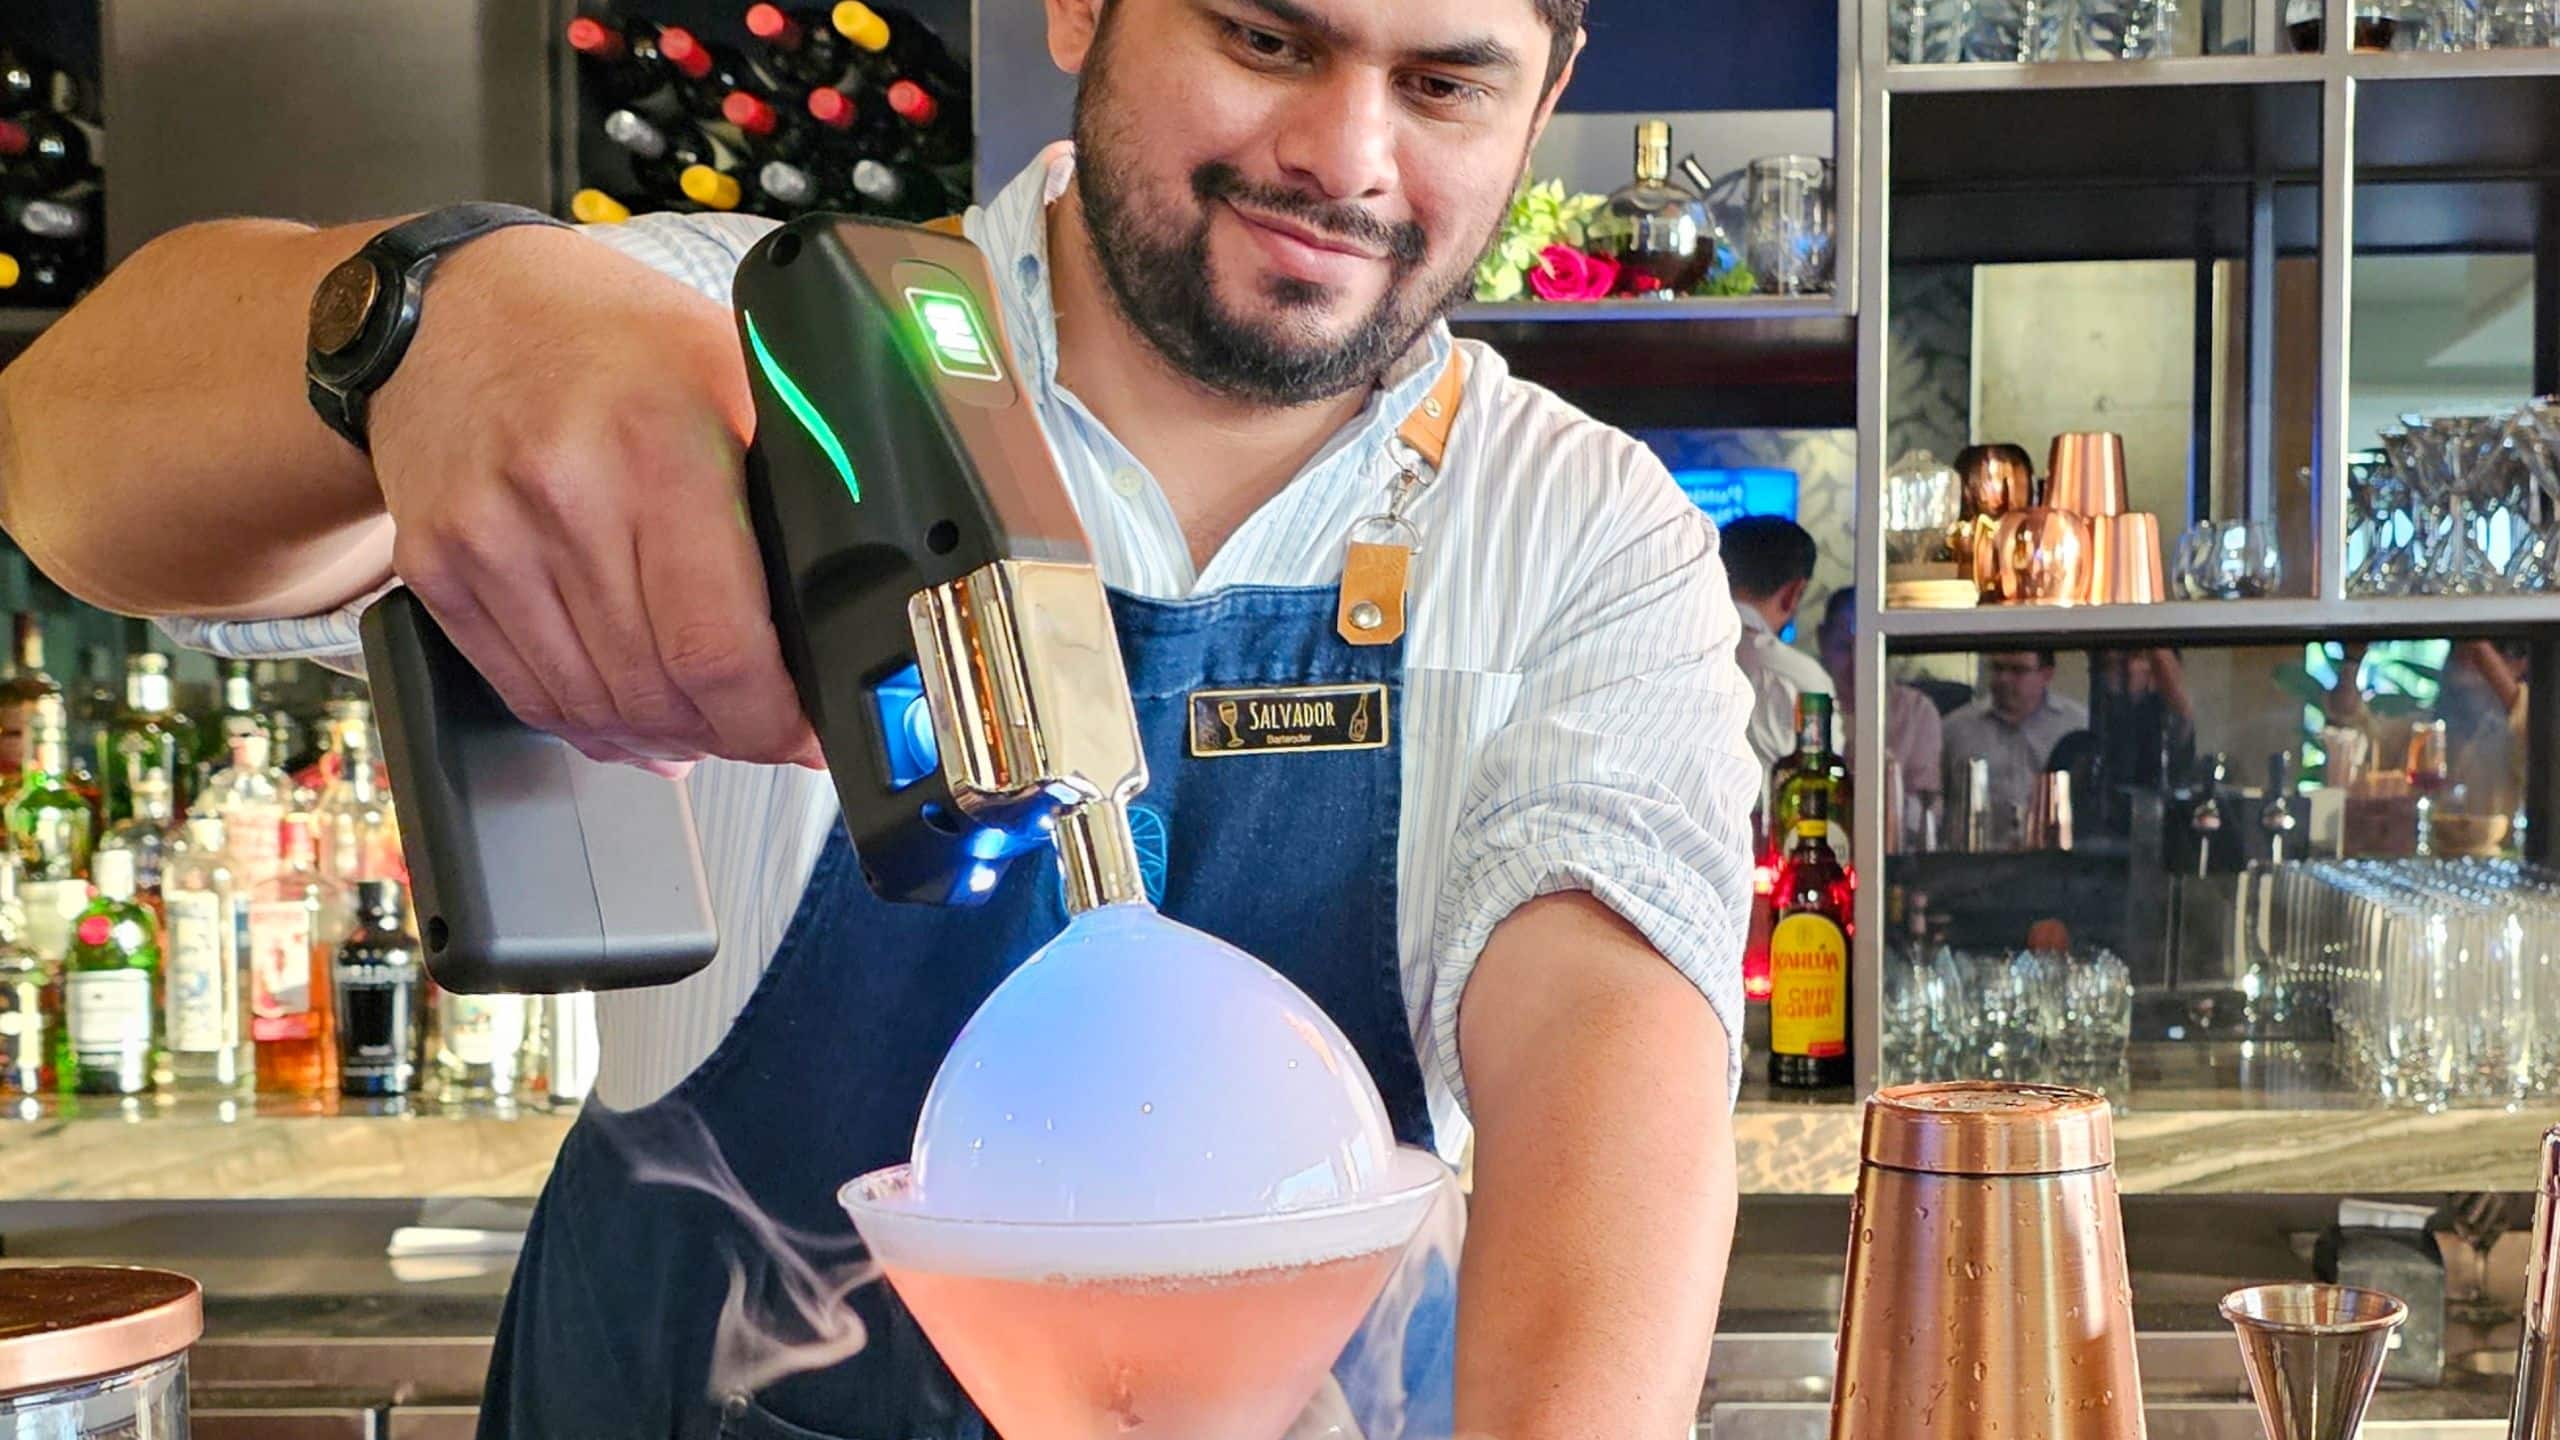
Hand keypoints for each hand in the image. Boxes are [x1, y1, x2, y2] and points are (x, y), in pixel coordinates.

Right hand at [369, 226, 821, 772]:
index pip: (717, 647)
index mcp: (659, 447)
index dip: (771, 720)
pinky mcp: (437, 569)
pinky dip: (589, 724)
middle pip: (658, 691)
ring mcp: (489, 539)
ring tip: (705, 724)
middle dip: (729, 732)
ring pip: (593, 706)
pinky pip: (527, 694)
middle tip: (766, 728)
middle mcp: (564, 495)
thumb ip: (792, 479)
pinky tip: (630, 719)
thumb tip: (848, 602)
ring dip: (662, 736)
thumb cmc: (612, 339)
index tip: (804, 734)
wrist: (457, 305)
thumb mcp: (733, 372)